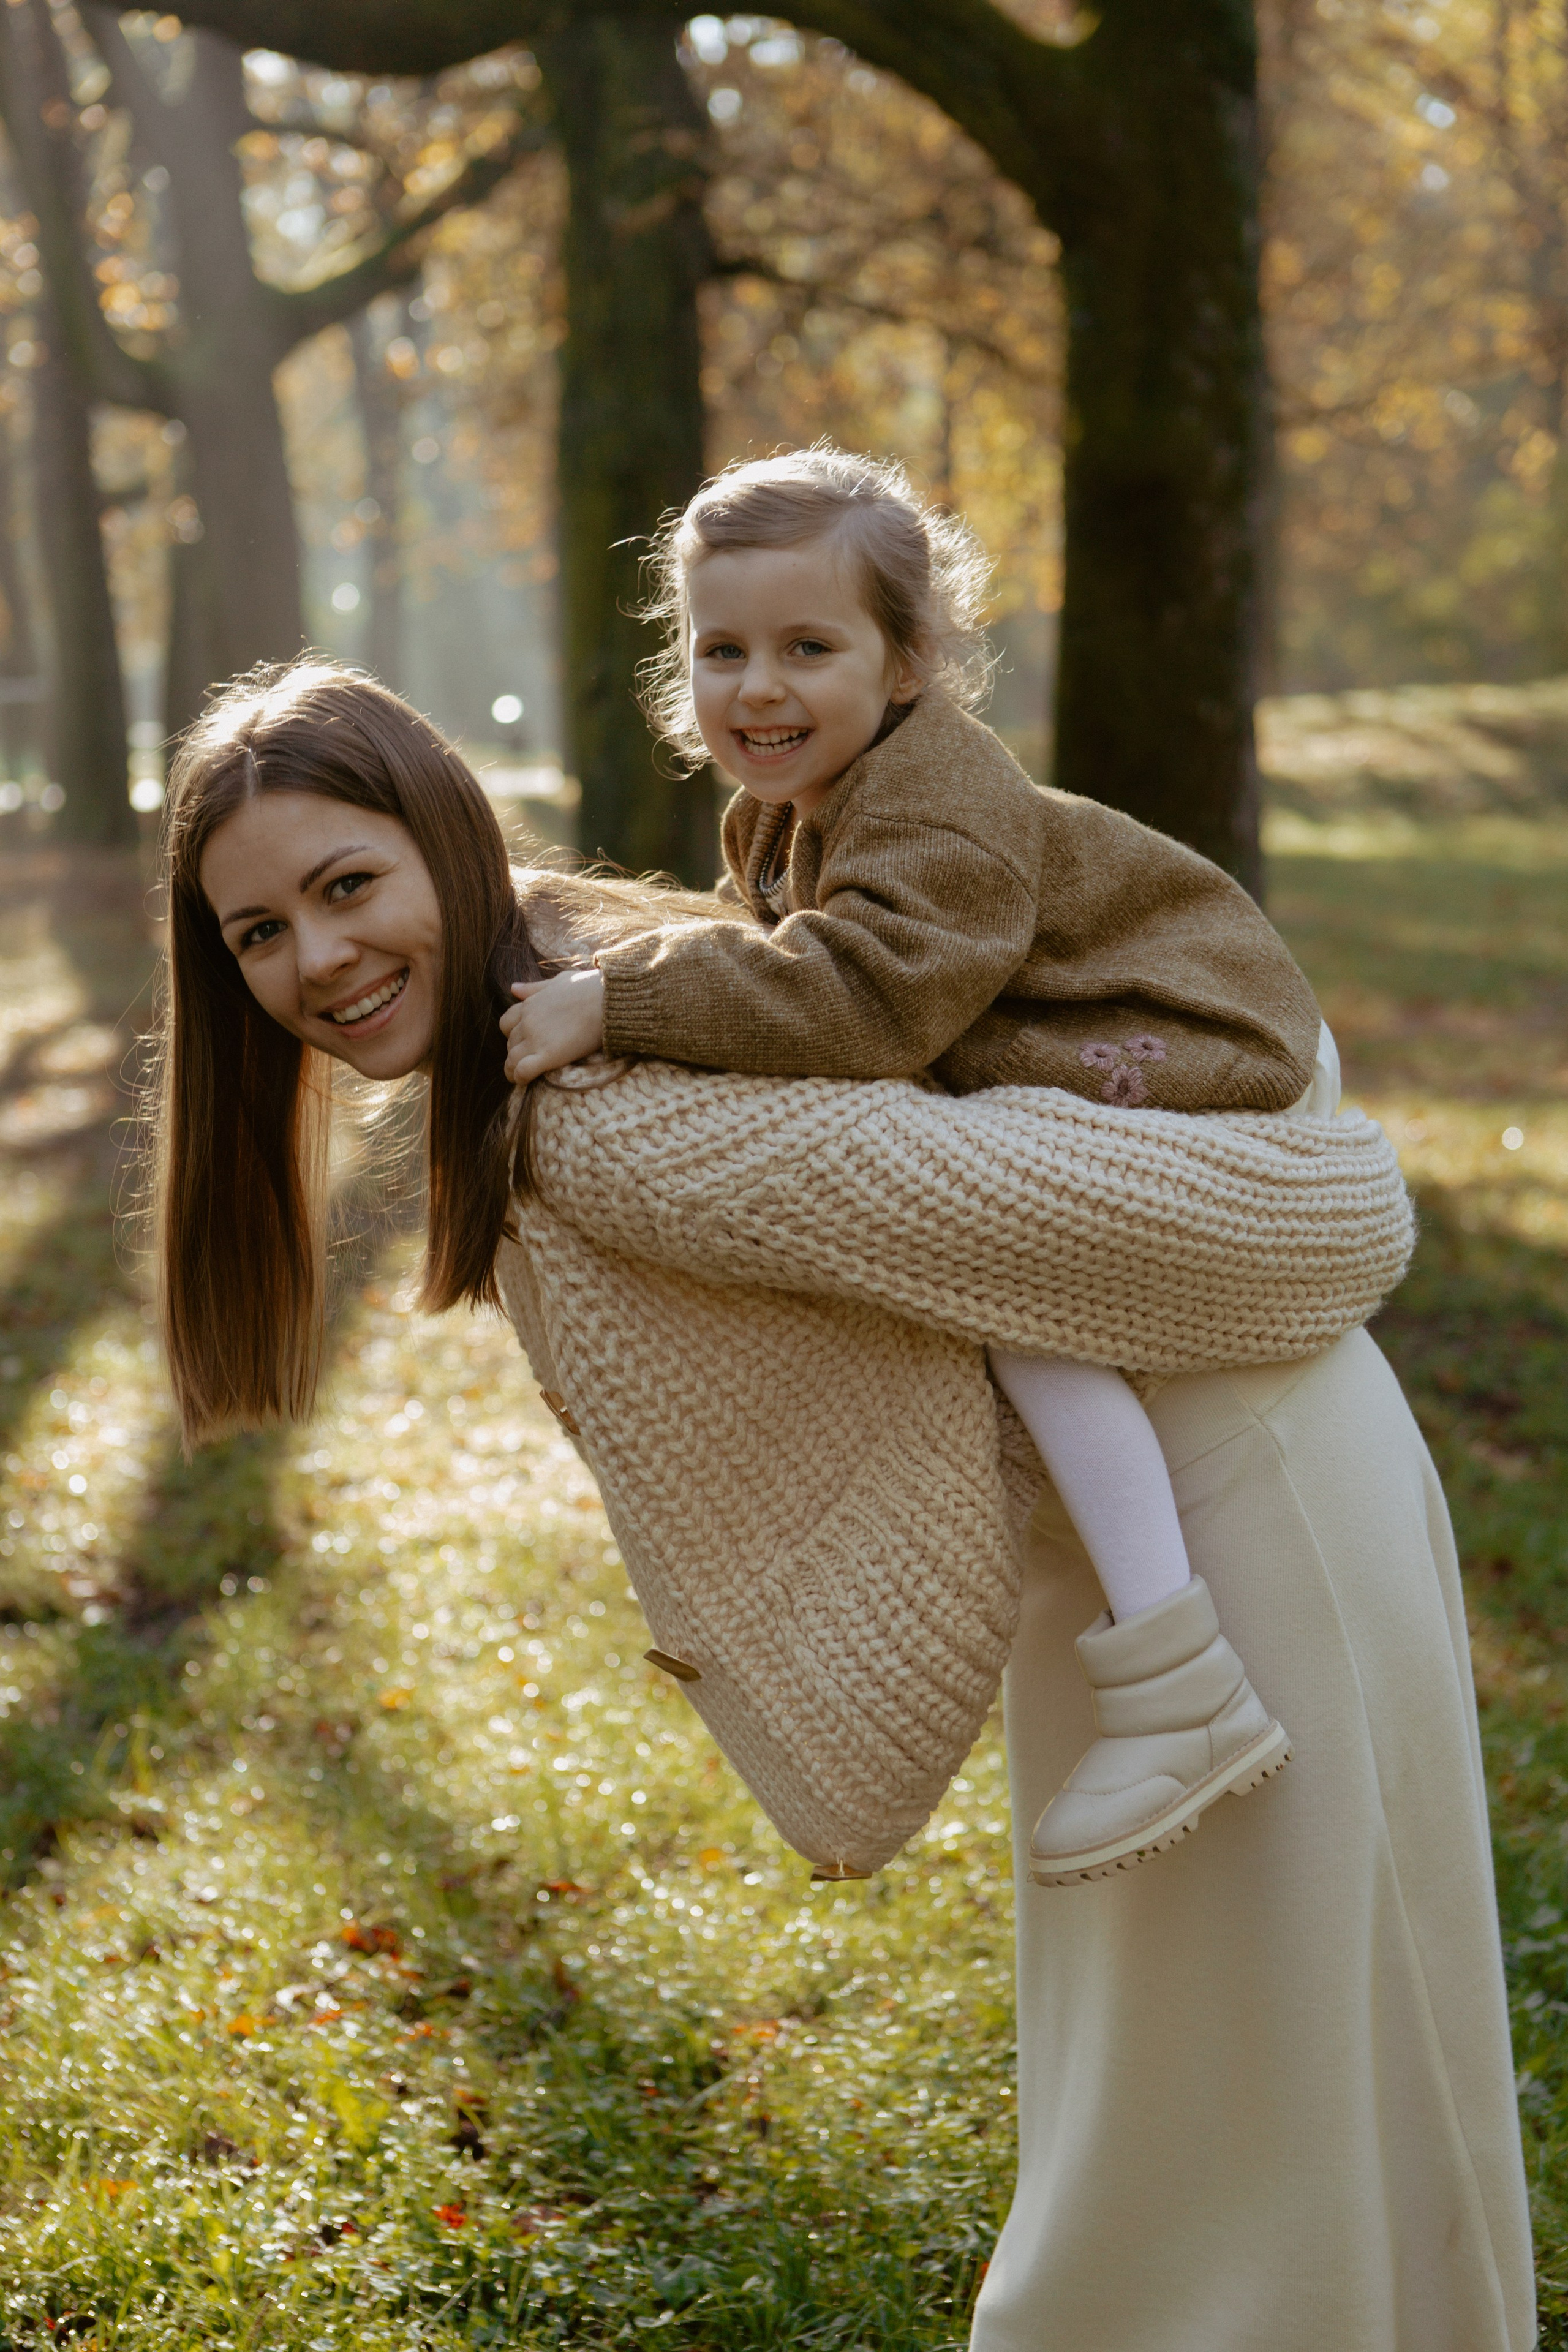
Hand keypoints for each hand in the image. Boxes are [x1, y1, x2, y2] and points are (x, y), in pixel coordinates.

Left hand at [501, 966, 605, 1082]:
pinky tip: (525, 1081)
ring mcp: (536, 1039)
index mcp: (530, 1004)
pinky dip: (520, 1077)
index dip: (512, 1034)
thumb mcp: (559, 981)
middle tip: (526, 1060)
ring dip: (512, 1069)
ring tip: (518, 1077)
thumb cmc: (590, 987)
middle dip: (516, 1052)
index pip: (507, 1022)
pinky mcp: (548, 1055)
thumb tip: (512, 988)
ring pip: (511, 1059)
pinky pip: (522, 1071)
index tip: (523, 1041)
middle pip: (510, 1043)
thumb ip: (535, 987)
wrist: (608, 1000)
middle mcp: (528, 1022)